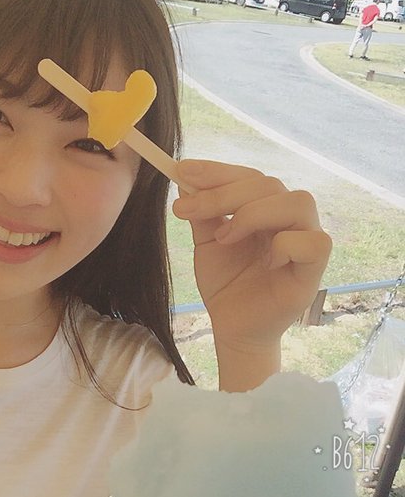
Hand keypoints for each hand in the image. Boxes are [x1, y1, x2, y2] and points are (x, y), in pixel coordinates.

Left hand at [172, 159, 331, 349]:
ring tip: (224, 236)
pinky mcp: (313, 271)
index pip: (249, 176)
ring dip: (254, 213)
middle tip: (188, 210)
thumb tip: (185, 178)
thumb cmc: (225, 283)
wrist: (231, 326)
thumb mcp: (205, 242)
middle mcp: (288, 219)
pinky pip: (315, 242)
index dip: (217, 171)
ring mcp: (304, 242)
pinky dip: (286, 244)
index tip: (182, 171)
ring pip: (298, 202)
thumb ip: (202, 212)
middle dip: (224, 193)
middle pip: (269, 184)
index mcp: (264, 208)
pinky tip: (264, 259)